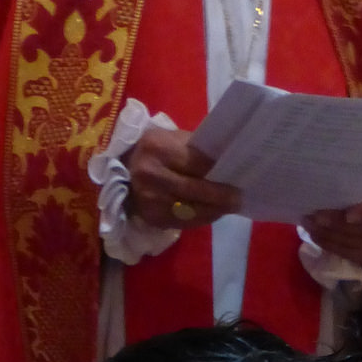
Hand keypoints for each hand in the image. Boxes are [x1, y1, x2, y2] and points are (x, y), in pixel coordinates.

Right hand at [126, 125, 241, 228]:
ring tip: (228, 207)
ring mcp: (148, 199)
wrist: (123, 172)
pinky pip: (183, 222)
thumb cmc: (156, 151)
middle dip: (219, 196)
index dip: (217, 171)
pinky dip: (201, 219)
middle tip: (238, 199)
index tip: (237, 175)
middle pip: (193, 189)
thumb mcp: (173, 140)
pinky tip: (212, 213)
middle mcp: (149, 174)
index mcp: (157, 147)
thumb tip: (228, 163)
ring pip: (190, 210)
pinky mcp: (151, 217)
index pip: (195, 162)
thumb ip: (196, 150)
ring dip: (213, 210)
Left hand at [303, 179, 361, 264]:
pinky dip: (332, 246)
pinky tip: (317, 237)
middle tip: (313, 216)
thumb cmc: (357, 183)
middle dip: (337, 224)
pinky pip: (353, 255)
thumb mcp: (357, 175)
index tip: (348, 216)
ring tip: (309, 224)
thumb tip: (325, 178)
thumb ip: (349, 178)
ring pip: (357, 243)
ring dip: (329, 235)